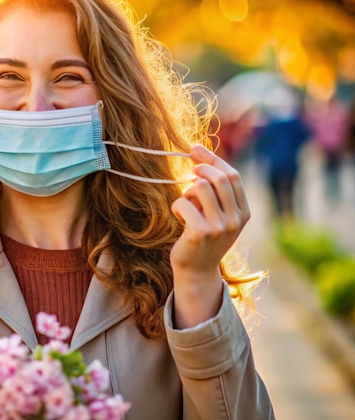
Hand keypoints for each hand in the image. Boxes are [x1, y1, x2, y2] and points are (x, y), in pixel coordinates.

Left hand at [169, 145, 249, 327]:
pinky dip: (177, 206)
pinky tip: (180, 219)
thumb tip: (198, 152)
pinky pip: (183, 203)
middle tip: (188, 174)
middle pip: (219, 177)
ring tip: (186, 205)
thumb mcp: (217, 213)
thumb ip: (215, 190)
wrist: (196, 271)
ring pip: (200, 186)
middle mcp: (236, 219)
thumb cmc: (202, 236)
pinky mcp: (201, 232)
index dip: (212, 159)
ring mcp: (220, 226)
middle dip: (200, 169)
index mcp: (244, 212)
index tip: (194, 148)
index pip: (232, 175)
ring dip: (187, 192)